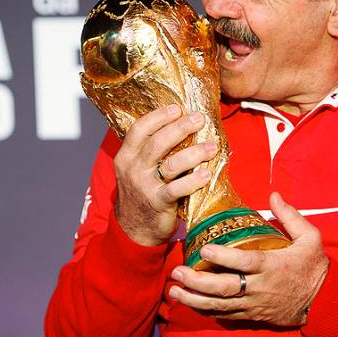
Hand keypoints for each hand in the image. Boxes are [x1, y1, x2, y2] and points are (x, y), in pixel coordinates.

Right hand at [114, 104, 217, 246]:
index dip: (158, 117)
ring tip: (212, 147)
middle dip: (180, 128)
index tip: (177, 108)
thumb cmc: (142, 192)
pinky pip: (178, 189)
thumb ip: (150, 150)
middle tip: (199, 119)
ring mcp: (145, 186)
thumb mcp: (137, 168)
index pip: (139, 129)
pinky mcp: (158, 202)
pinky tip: (207, 173)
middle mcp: (133, 169)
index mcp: (126, 156)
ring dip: (194, 154)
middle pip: (158, 143)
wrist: (135, 228)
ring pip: (171, 164)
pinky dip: (194, 180)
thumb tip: (179, 125)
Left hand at [168, 192, 328, 325]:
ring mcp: (254, 304)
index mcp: (271, 266)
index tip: (204, 248)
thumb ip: (290, 216)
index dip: (223, 257)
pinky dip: (207, 310)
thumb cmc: (314, 267)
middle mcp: (259, 287)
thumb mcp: (310, 238)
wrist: (324, 302)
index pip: (244, 262)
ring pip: (220, 305)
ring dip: (194, 299)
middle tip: (177, 272)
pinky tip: (190, 303)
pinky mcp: (252, 315)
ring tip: (174, 291)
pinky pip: (226, 315)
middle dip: (197, 281)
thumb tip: (274, 194)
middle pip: (224, 287)